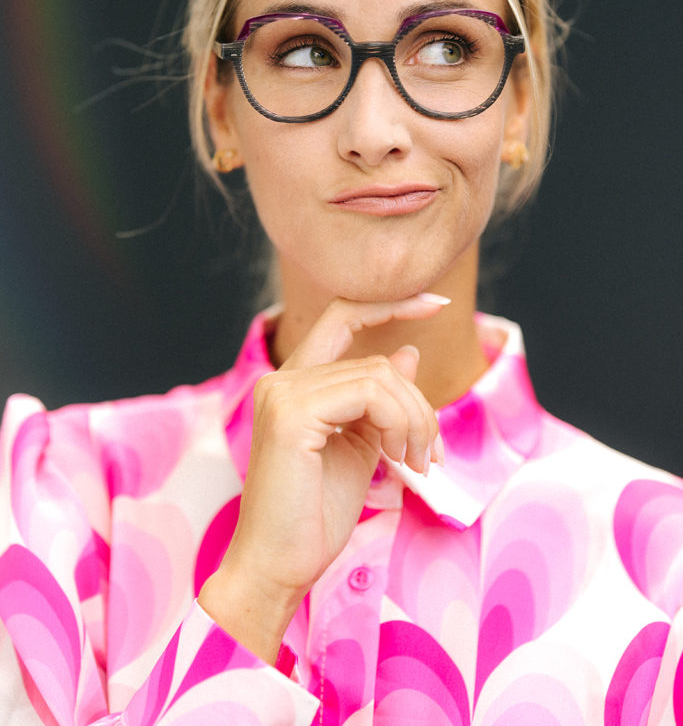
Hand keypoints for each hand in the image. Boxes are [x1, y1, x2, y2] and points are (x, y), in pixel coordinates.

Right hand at [198, 294, 446, 661]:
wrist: (277, 568)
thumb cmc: (313, 516)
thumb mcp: (361, 447)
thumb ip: (380, 400)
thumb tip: (408, 352)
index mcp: (294, 385)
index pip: (343, 317)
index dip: (391, 304)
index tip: (438, 302)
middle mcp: (281, 380)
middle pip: (377, 361)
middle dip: (419, 404)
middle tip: (429, 454)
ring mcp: (283, 394)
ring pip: (380, 376)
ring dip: (415, 421)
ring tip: (416, 464)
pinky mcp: (291, 414)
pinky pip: (371, 394)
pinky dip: (400, 424)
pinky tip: (400, 462)